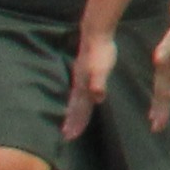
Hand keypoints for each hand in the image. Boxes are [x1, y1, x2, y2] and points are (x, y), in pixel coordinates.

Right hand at [57, 31, 113, 148]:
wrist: (96, 33)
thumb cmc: (101, 51)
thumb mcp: (102, 67)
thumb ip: (99, 83)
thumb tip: (97, 98)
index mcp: (84, 85)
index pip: (80, 108)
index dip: (77, 122)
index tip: (71, 136)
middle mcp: (79, 83)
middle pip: (75, 107)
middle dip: (71, 122)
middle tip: (67, 136)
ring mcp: (80, 77)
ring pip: (75, 99)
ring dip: (72, 112)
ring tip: (69, 122)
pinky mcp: (83, 72)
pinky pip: (78, 91)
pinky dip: (77, 100)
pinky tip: (79, 100)